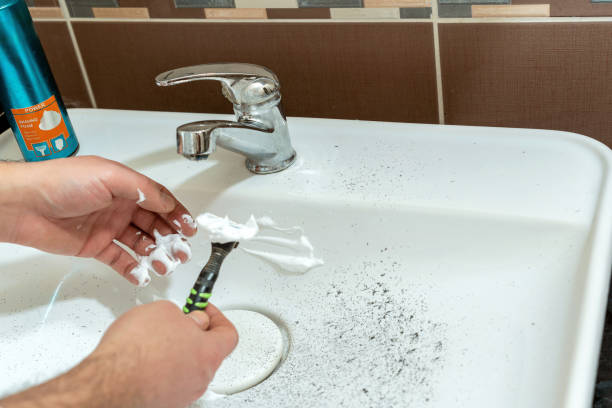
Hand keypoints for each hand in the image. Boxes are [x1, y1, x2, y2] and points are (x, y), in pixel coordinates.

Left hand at [0, 156, 196, 283]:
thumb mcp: (109, 176)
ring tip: (164, 265)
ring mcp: (108, 227)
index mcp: (125, 186)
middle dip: (171, 238)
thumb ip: (143, 189)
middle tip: (181, 251)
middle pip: (154, 224)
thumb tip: (167, 202)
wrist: (24, 205)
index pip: (160, 200)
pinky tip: (141, 274)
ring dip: (155, 254)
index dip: (177, 214)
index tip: (190, 228)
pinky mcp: (95, 246)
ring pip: (141, 243)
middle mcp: (119, 206)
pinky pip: (120, 260)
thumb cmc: (59, 182)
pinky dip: (133, 268)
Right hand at [0, 301, 237, 407]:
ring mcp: (182, 393)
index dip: (217, 317)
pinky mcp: (163, 402)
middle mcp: (200, 378)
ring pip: (188, 366)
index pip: (229, 334)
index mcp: (209, 354)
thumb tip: (187, 319)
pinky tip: (144, 357)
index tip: (204, 309)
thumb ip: (185, 315)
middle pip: (209, 351)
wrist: (106, 384)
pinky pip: (170, 379)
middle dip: (195, 333)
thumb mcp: (164, 311)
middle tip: (179, 321)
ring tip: (156, 338)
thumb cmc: (134, 351)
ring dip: (178, 351)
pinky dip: (162, 367)